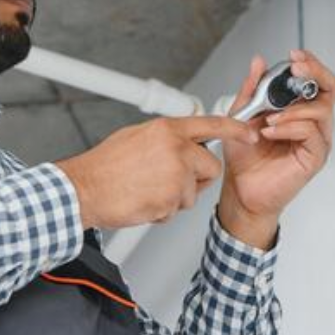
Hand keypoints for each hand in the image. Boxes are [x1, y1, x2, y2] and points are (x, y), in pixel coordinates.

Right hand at [57, 115, 258, 229]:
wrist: (85, 189)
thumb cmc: (104, 166)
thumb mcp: (136, 137)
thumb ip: (165, 138)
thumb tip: (180, 140)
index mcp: (167, 130)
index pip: (212, 124)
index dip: (236, 128)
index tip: (250, 133)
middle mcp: (175, 149)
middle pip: (211, 166)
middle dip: (197, 178)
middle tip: (172, 181)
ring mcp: (175, 175)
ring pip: (194, 192)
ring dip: (176, 197)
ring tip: (149, 190)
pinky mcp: (170, 199)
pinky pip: (178, 209)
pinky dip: (164, 210)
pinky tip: (144, 201)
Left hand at [216, 49, 334, 248]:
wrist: (240, 189)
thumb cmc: (245, 157)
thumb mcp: (242, 114)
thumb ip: (252, 88)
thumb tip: (258, 62)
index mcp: (300, 109)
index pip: (317, 80)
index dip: (311, 64)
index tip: (295, 55)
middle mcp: (313, 122)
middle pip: (330, 88)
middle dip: (314, 73)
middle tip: (296, 69)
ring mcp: (316, 140)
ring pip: (321, 110)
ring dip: (293, 108)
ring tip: (269, 117)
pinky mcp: (315, 157)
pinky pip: (311, 133)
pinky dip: (290, 127)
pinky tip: (270, 131)